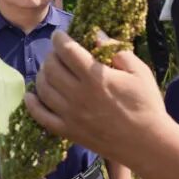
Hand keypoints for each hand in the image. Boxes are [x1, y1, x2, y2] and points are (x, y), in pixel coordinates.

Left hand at [25, 30, 167, 162]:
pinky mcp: (68, 131)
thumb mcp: (139, 71)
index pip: (67, 51)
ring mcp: (70, 115)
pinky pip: (41, 116)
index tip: (60, 35)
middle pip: (51, 67)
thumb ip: (116, 50)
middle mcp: (78, 94)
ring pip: (43, 88)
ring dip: (42, 74)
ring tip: (49, 69)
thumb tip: (96, 35)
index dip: (60, 39)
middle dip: (51, 55)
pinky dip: (32, 104)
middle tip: (58, 53)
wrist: (147, 143)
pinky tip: (31, 95)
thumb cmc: (147, 104)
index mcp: (96, 77)